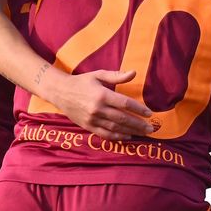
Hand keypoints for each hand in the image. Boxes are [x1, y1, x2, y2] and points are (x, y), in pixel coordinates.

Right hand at [39, 67, 155, 140]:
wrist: (60, 92)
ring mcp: (92, 119)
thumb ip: (116, 75)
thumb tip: (134, 73)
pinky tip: (127, 137)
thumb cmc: (82, 81)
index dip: (139, 109)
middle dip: (138, 124)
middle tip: (151, 128)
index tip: (149, 113)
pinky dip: (117, 137)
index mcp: (102, 94)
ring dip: (131, 132)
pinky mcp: (87, 126)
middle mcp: (97, 108)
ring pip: (115, 128)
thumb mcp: (98, 75)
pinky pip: (104, 134)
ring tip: (143, 134)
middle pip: (122, 118)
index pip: (125, 103)